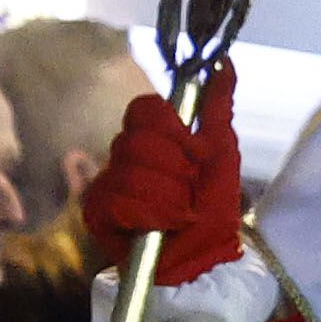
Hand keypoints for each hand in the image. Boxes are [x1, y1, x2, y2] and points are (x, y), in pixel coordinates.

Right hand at [80, 79, 248, 285]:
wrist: (205, 259)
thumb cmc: (215, 207)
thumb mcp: (223, 153)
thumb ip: (219, 108)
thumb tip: (224, 62)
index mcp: (152, 140)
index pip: (146, 109)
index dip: (175, 132)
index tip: (198, 154)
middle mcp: (124, 157)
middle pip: (140, 139)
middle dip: (176, 169)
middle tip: (191, 192)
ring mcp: (107, 184)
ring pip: (131, 171)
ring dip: (168, 196)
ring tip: (181, 214)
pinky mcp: (97, 213)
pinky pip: (118, 200)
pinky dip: (151, 215)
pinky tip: (161, 226)